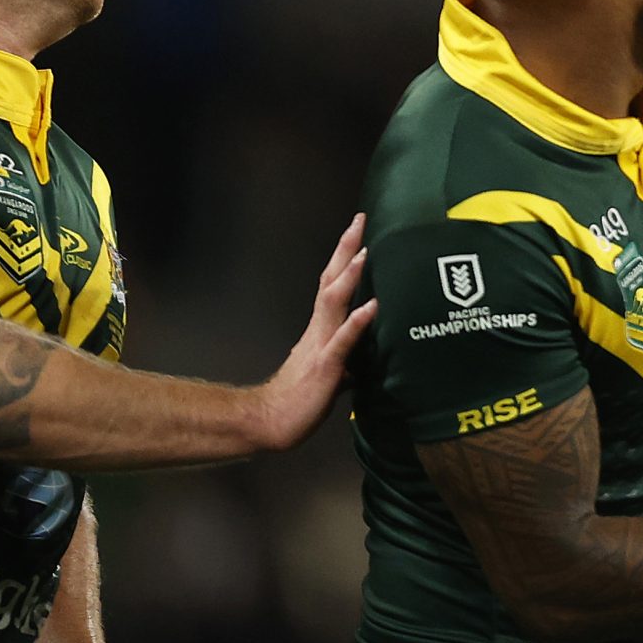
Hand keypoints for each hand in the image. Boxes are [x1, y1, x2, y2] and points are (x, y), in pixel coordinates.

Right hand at [249, 214, 377, 451]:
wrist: (271, 422)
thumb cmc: (301, 398)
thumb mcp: (331, 371)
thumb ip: (346, 356)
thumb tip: (364, 355)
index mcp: (321, 329)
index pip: (333, 283)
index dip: (345, 256)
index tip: (357, 229)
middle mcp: (319, 330)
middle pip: (331, 281)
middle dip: (346, 250)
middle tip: (359, 220)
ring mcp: (321, 345)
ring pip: (334, 304)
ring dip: (349, 277)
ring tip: (364, 253)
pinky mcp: (325, 366)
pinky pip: (342, 341)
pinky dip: (357, 322)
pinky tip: (371, 307)